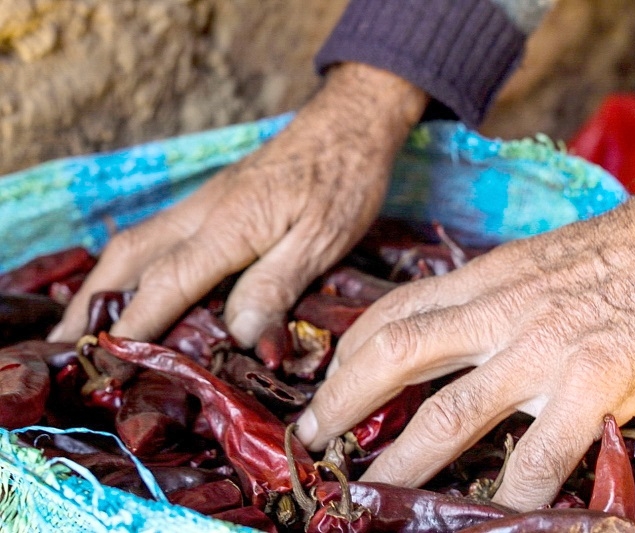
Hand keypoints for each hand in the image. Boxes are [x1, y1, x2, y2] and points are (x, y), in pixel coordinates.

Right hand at [49, 63, 427, 344]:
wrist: (347, 125)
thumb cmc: (343, 180)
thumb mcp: (323, 239)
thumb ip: (276, 285)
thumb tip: (240, 336)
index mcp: (231, 224)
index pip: (167, 283)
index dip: (135, 327)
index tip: (106, 363)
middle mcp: (203, 212)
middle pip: (129, 259)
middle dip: (93, 305)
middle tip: (65, 349)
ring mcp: (204, 203)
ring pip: (135, 245)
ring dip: (102, 285)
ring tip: (83, 327)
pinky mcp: (213, 202)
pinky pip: (156, 236)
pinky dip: (131, 266)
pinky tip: (132, 286)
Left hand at [295, 177, 634, 510]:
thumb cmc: (620, 252)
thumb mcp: (536, 259)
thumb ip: (492, 295)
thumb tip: (457, 333)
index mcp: (485, 279)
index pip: (397, 310)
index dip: (352, 348)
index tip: (332, 379)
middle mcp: (500, 312)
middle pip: (398, 354)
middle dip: (346, 398)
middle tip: (315, 433)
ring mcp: (543, 349)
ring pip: (451, 413)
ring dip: (403, 460)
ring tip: (372, 491)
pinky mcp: (594, 381)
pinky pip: (539, 455)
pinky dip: (513, 494)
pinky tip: (496, 517)